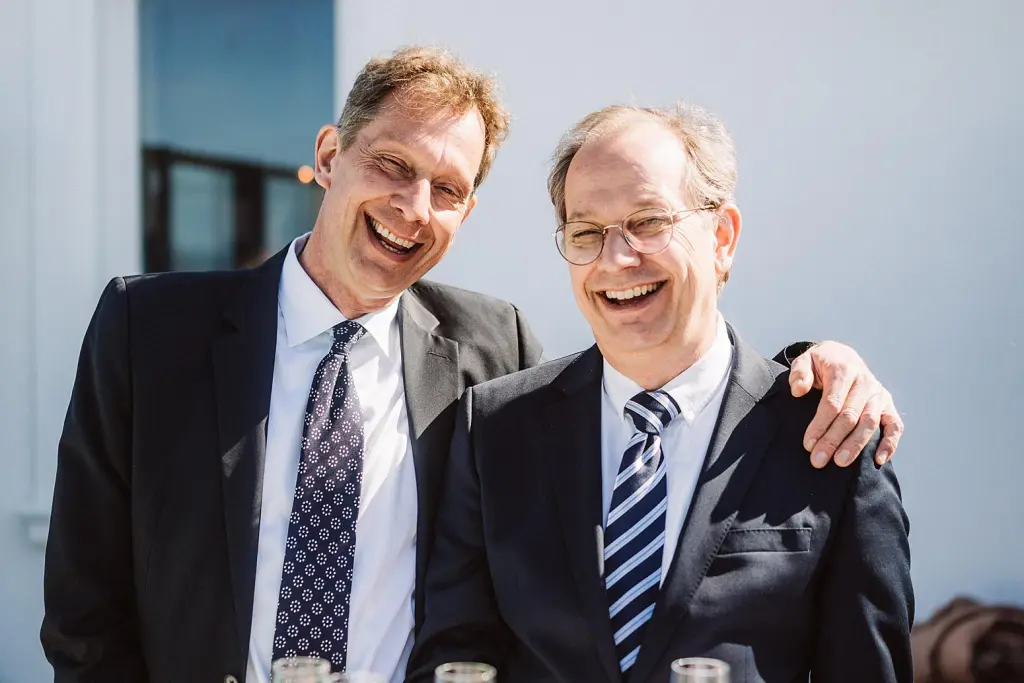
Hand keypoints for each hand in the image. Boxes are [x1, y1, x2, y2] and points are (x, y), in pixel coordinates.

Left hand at [789, 341, 903, 467]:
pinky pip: (894, 426)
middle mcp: (865, 382)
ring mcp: (879, 395)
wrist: (842, 356)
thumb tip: (798, 390)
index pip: (832, 402)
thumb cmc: (820, 364)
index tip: (808, 444)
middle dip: (833, 440)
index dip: (820, 425)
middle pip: (850, 415)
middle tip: (818, 460)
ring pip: (870, 423)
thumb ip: (799, 372)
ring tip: (840, 463)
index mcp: (843, 370)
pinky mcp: (888, 405)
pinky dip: (890, 444)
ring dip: (855, 445)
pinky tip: (878, 460)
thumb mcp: (805, 360)